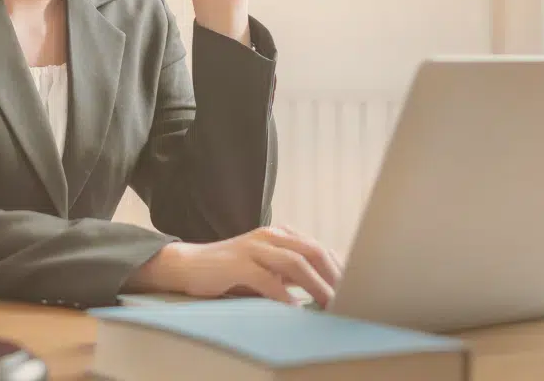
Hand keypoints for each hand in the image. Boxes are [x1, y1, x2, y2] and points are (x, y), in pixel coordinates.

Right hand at [126, 226, 341, 307]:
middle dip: (334, 276)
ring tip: (330, 306)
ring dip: (317, 286)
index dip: (339, 269)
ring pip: (295, 262)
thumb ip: (292, 274)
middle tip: (349, 299)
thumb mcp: (266, 269)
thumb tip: (325, 289)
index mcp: (279, 235)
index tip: (355, 290)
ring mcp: (254, 247)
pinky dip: (284, 295)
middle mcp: (269, 236)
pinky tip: (294, 309)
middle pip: (312, 251)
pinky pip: (267, 279)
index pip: (319, 248)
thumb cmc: (231, 271)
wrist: (189, 265)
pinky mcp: (238, 263)